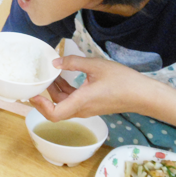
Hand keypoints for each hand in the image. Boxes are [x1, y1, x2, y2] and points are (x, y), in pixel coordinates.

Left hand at [29, 55, 148, 121]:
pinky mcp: (91, 105)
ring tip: (50, 73)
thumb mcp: (96, 66)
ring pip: (63, 103)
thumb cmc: (122, 81)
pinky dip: (64, 90)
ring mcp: (86, 109)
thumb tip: (55, 62)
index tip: (32, 95)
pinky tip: (63, 76)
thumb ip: (73, 62)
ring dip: (54, 91)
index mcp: (81, 102)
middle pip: (56, 108)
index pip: (54, 114)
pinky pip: (72, 100)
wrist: (143, 94)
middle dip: (44, 94)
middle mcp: (81, 109)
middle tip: (38, 78)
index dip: (40, 107)